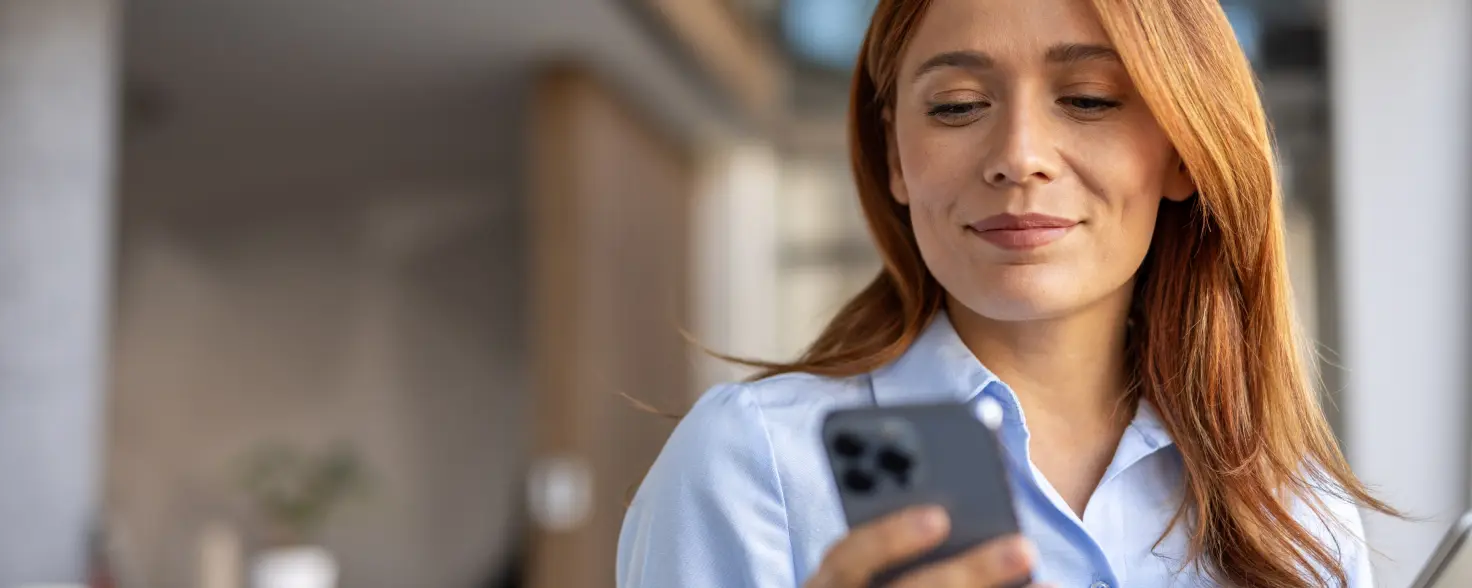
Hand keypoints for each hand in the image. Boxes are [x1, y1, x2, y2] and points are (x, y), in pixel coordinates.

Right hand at [804, 505, 1049, 587]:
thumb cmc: (877, 585)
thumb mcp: (868, 568)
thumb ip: (894, 546)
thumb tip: (953, 515)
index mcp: (828, 586)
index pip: (848, 559)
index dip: (888, 537)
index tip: (940, 516)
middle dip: (967, 575)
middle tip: (1023, 547)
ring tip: (1049, 585)